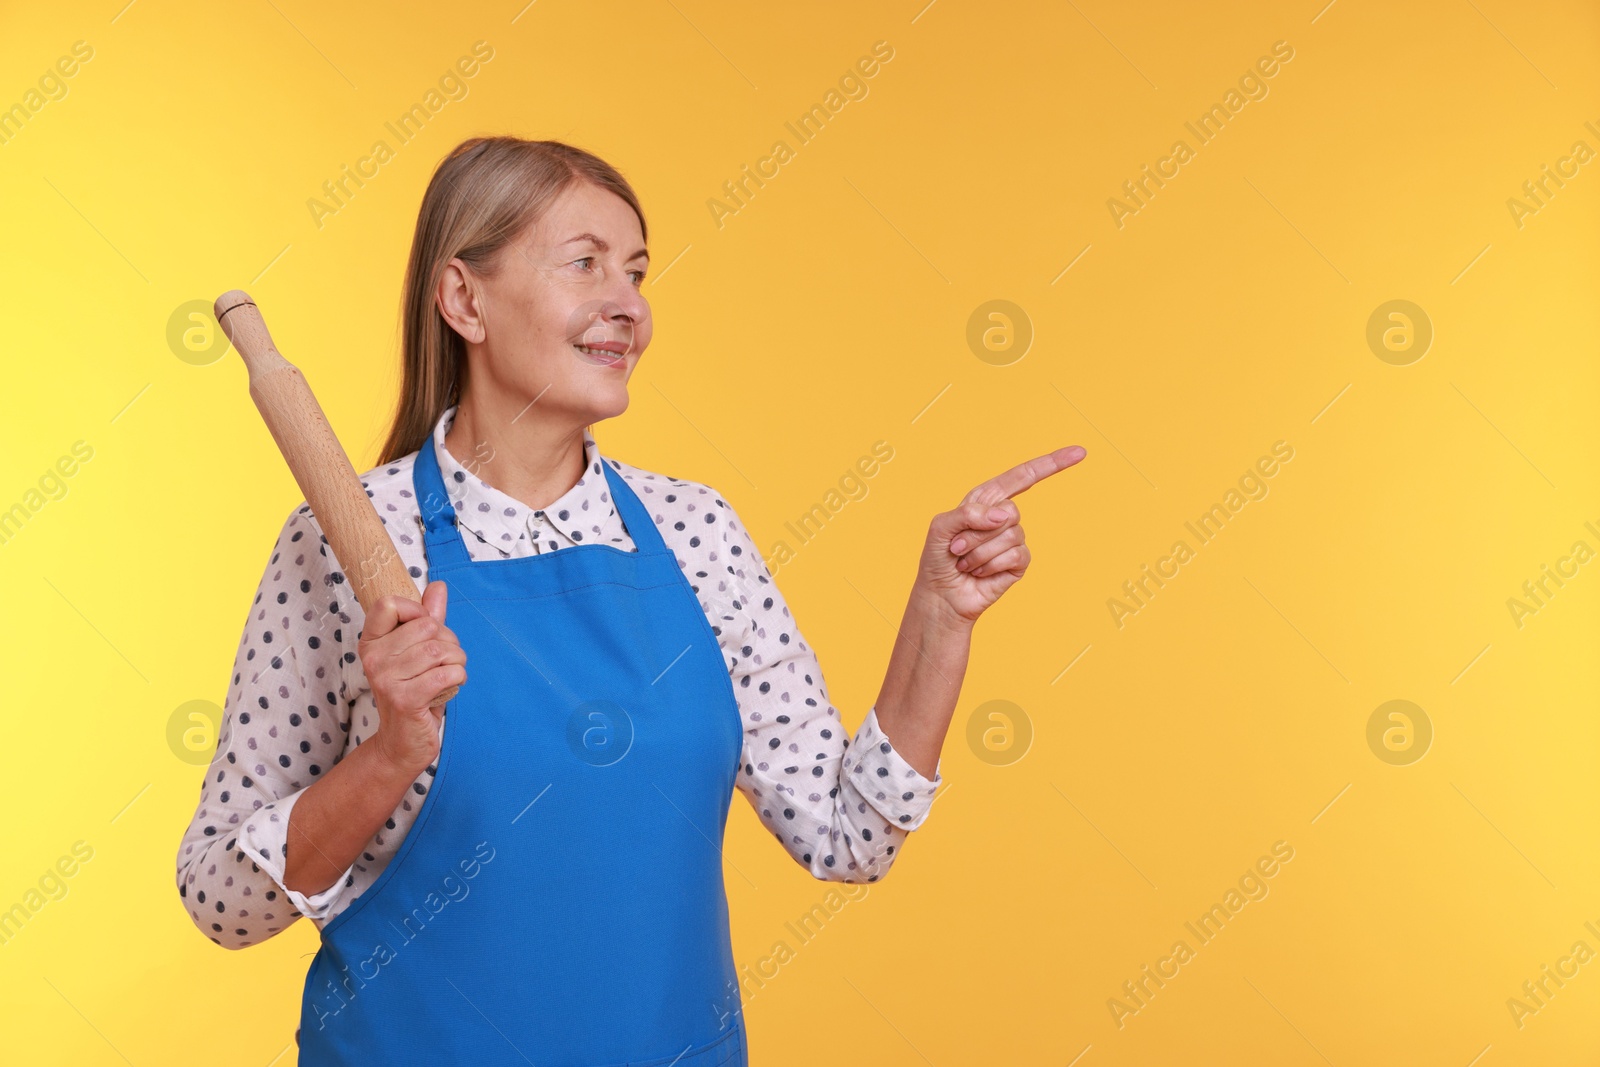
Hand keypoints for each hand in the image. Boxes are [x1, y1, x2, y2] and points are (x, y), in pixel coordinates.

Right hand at [358, 581, 467, 775]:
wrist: (402, 743)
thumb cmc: (412, 693)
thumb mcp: (417, 652)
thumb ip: (426, 618)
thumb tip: (437, 586)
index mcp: (371, 643)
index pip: (390, 604)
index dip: (417, 612)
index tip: (424, 632)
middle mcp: (373, 659)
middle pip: (428, 627)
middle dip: (449, 643)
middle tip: (441, 663)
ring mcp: (386, 679)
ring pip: (442, 650)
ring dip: (457, 662)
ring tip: (446, 677)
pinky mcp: (405, 699)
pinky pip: (448, 673)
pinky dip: (458, 678)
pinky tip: (447, 689)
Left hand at [916, 446, 1086, 624]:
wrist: (941, 594)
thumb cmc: (938, 557)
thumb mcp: (941, 526)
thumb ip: (969, 513)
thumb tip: (1004, 516)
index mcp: (986, 499)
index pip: (1022, 477)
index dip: (1050, 464)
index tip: (1079, 452)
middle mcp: (1002, 517)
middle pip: (1010, 511)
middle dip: (978, 533)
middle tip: (958, 548)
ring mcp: (1014, 539)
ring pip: (1010, 535)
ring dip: (980, 552)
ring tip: (966, 562)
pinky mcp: (1019, 562)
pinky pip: (1016, 555)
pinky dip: (991, 565)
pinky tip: (980, 572)